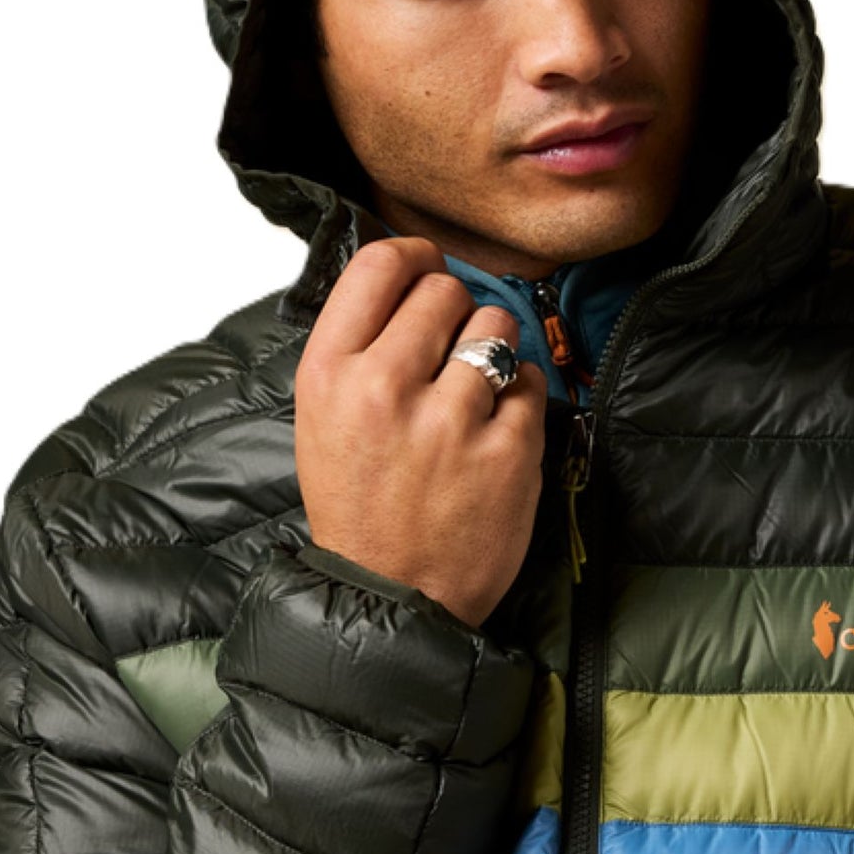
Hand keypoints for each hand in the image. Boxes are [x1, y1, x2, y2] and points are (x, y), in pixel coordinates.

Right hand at [295, 235, 548, 626]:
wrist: (390, 596)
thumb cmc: (360, 506)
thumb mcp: (323, 417)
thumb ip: (360, 346)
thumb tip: (409, 275)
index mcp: (329, 373)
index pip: (380, 264)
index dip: (415, 256)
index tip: (429, 267)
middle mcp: (384, 388)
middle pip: (444, 289)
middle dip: (456, 313)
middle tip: (449, 353)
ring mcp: (449, 420)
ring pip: (495, 326)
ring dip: (493, 349)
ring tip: (473, 391)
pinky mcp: (507, 450)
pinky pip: (530, 379)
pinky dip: (520, 397)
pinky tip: (495, 429)